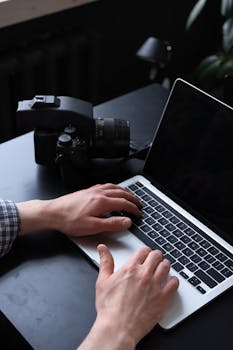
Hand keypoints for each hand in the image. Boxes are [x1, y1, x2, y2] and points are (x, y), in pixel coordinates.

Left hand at [17, 183, 140, 235]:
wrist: (53, 213)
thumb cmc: (70, 220)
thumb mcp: (92, 227)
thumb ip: (112, 224)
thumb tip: (127, 221)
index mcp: (102, 202)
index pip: (124, 203)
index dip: (133, 209)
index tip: (138, 214)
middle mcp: (98, 193)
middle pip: (121, 192)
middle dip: (132, 198)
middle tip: (138, 204)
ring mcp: (92, 191)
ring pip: (113, 187)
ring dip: (124, 191)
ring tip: (129, 195)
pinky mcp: (86, 191)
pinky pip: (104, 186)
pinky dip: (113, 187)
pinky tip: (111, 190)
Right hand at [78, 245, 178, 349]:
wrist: (117, 328)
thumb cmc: (109, 308)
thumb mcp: (102, 281)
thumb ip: (105, 262)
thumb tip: (102, 249)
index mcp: (130, 268)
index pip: (143, 251)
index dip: (145, 251)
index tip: (145, 254)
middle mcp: (144, 274)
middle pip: (156, 256)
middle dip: (156, 256)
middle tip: (155, 260)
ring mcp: (155, 286)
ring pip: (166, 266)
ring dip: (164, 265)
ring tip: (162, 268)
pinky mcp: (163, 298)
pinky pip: (174, 283)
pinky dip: (173, 280)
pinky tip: (170, 282)